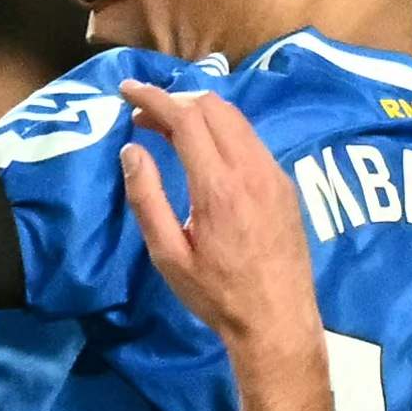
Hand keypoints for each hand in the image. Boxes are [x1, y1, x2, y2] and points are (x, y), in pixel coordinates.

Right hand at [116, 83, 316, 350]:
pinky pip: (251, 139)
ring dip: (200, 112)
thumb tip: (132, 150)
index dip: (154, 97)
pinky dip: (222, 130)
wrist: (277, 320)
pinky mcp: (285, 184)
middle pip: (214, 107)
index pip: (187, 118)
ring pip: (236, 119)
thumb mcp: (168, 255)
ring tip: (169, 127)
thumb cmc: (216, 294)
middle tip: (143, 114)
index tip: (127, 90)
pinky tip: (204, 150)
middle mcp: (252, 170)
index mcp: (218, 187)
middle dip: (175, 100)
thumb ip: (147, 198)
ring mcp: (274, 174)